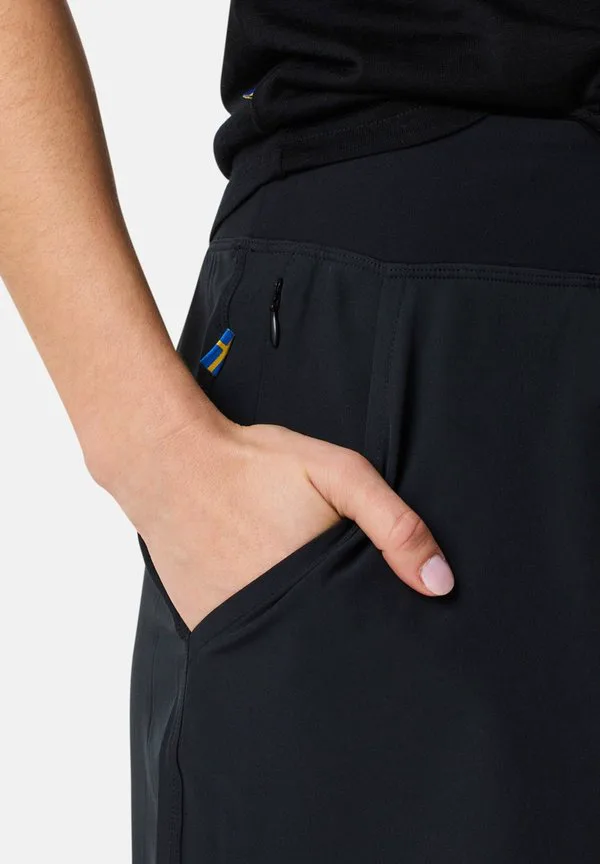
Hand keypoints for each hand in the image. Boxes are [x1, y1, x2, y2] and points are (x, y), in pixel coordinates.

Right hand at [109, 413, 454, 630]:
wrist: (170, 463)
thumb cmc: (254, 465)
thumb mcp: (338, 474)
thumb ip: (393, 523)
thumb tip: (439, 583)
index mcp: (314, 591)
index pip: (365, 636)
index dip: (384, 631)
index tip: (393, 624)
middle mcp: (274, 621)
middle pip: (326, 650)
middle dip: (344, 636)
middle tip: (346, 608)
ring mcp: (235, 629)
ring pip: (286, 648)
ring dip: (301, 634)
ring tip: (306, 602)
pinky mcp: (206, 626)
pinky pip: (247, 640)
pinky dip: (262, 627)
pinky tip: (264, 594)